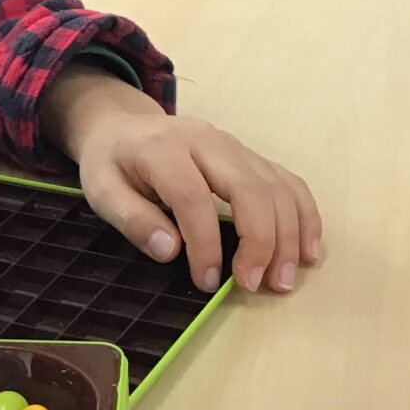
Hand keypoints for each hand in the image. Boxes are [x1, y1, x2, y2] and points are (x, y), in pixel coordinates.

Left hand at [41, 66, 320, 293]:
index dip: (205, 244)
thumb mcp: (102, 190)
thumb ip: (132, 219)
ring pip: (275, 186)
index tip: (207, 281)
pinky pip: (287, 181)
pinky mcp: (250, 155)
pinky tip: (308, 249)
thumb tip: (171, 251)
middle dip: (260, 241)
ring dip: (289, 235)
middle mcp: (207, 141)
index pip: (193, 197)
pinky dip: (304, 215)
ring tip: (284, 279)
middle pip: (249, 188)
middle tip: (256, 284)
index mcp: (164, 149)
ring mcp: (234, 145)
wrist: (123, 125)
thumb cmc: (111, 163)